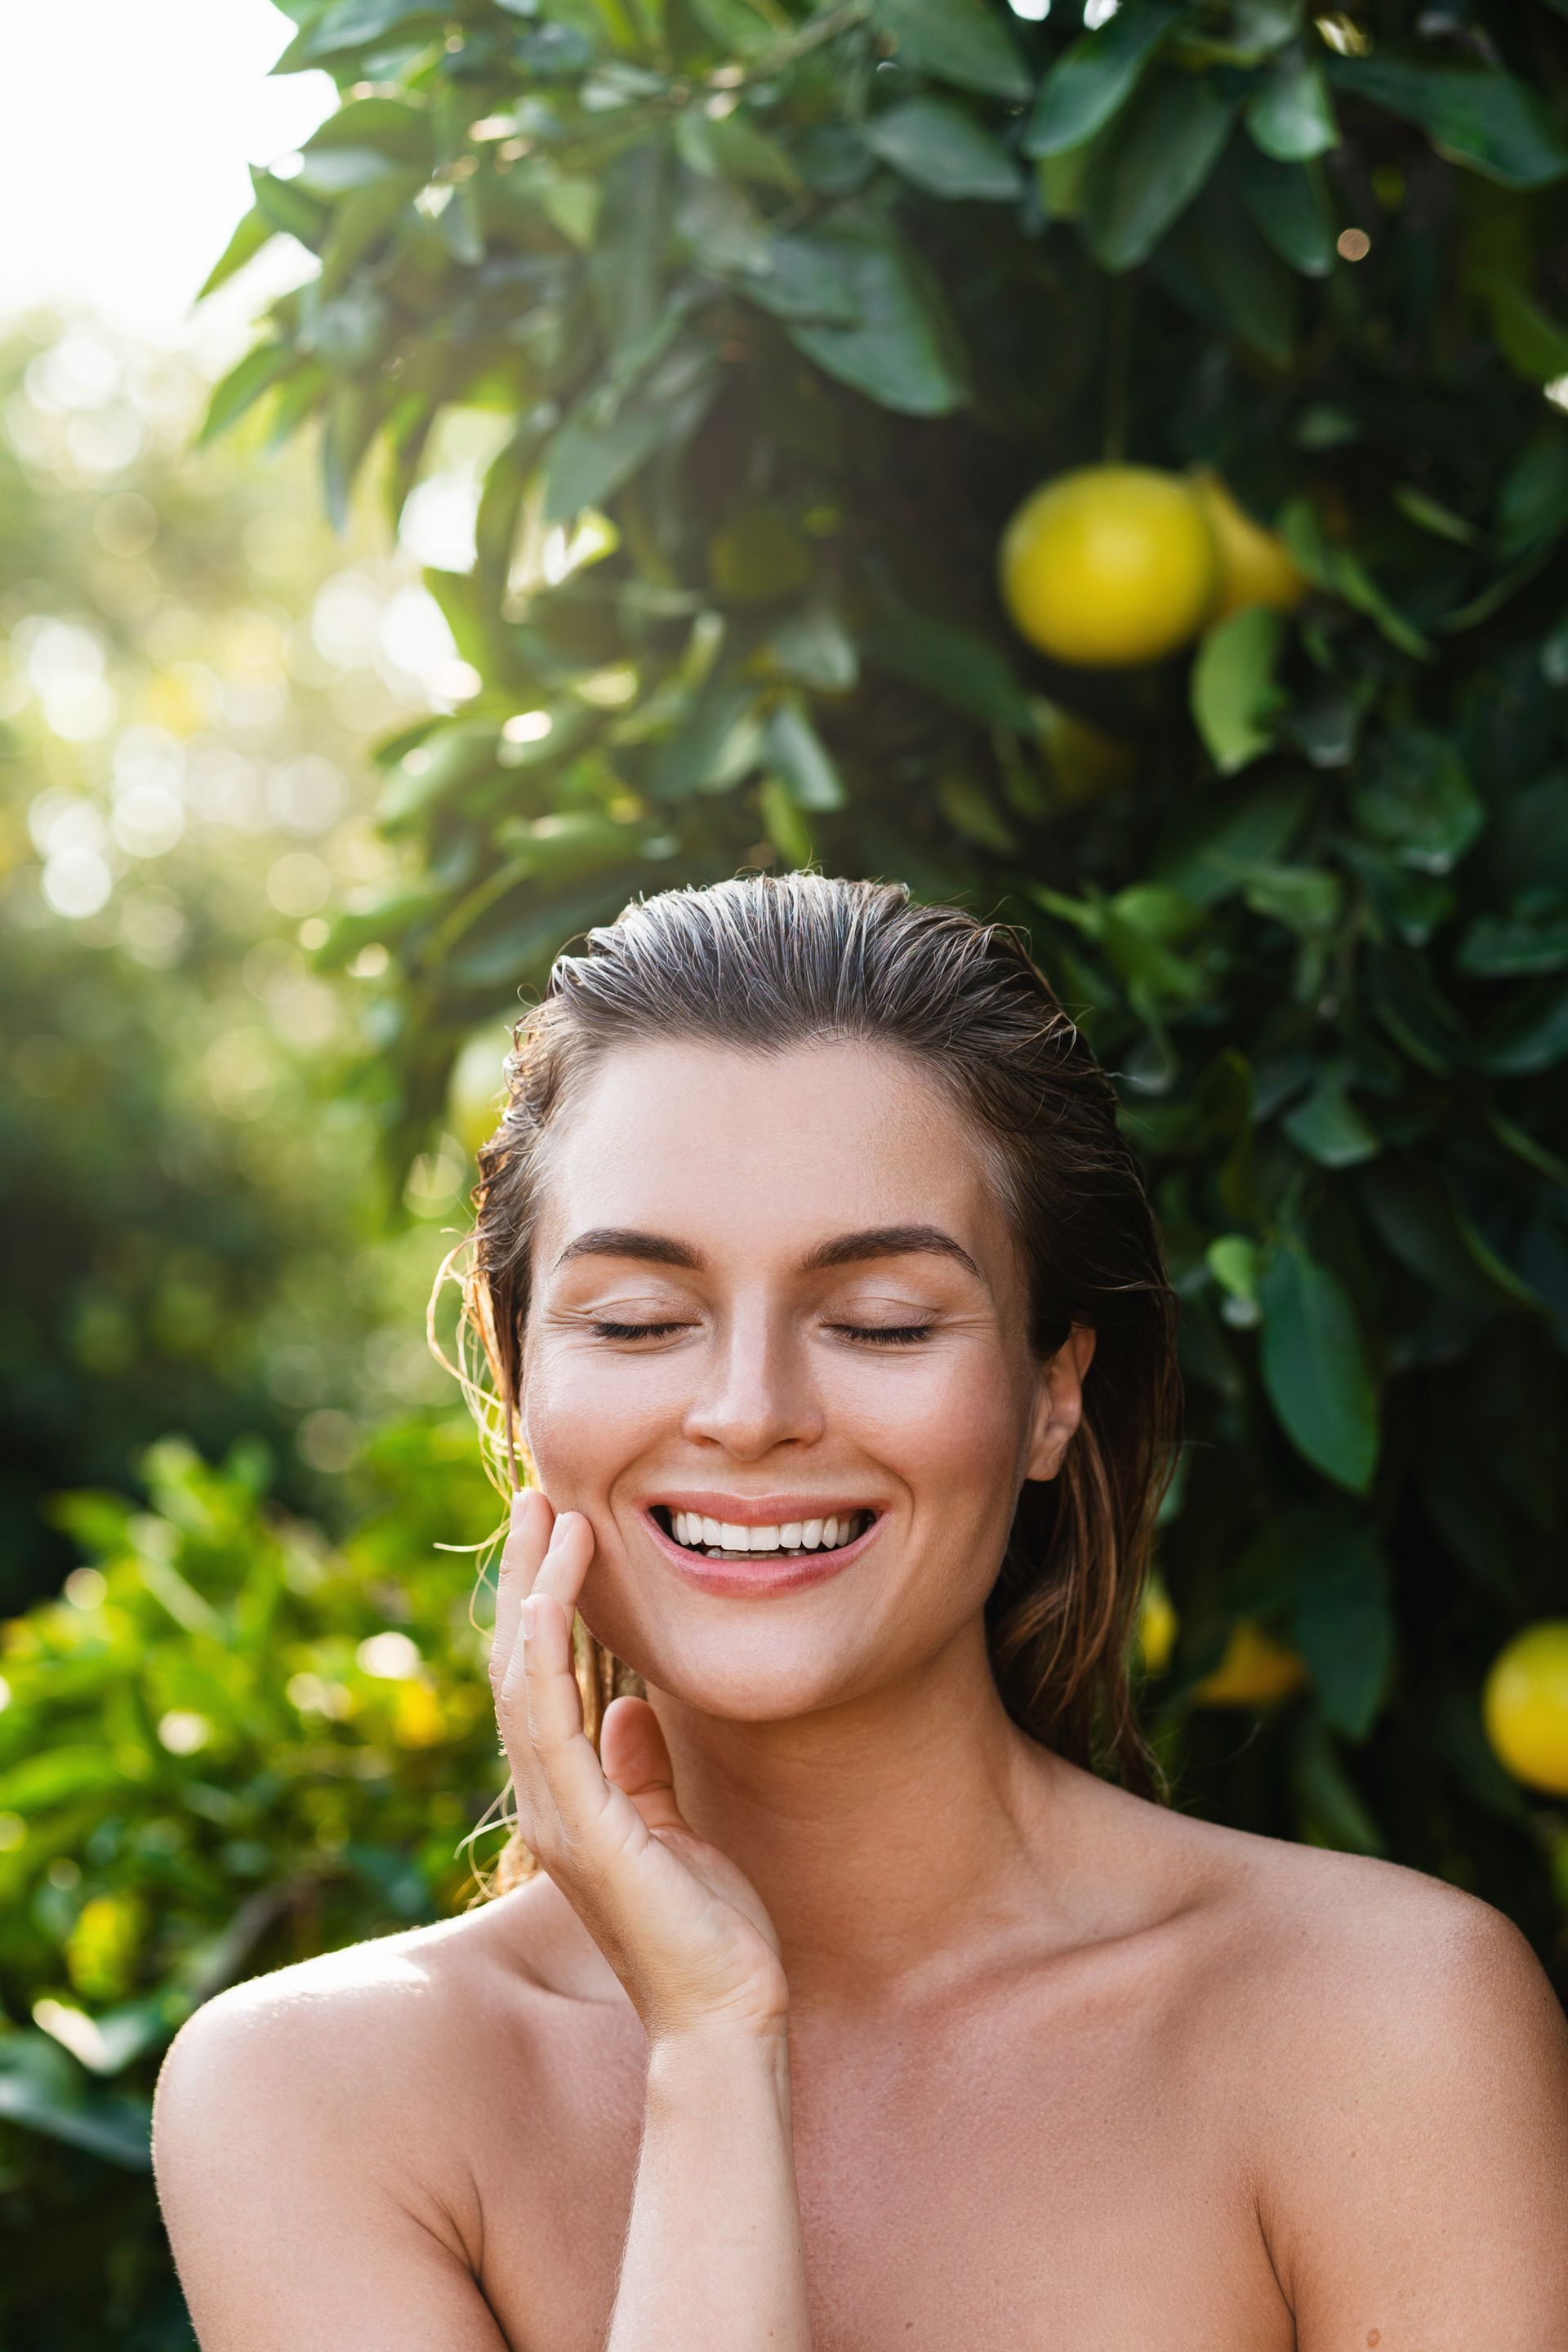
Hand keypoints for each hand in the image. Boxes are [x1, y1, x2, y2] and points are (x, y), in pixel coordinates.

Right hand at [490, 1490, 789, 2045]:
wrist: (726, 2016)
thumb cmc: (709, 1932)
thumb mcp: (678, 1828)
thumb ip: (644, 1770)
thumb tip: (630, 1711)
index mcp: (570, 1796)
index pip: (542, 1677)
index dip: (544, 1599)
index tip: (561, 1529)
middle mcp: (548, 1799)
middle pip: (518, 1663)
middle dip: (527, 1574)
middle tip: (539, 1494)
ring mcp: (559, 1815)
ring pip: (524, 1680)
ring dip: (534, 1590)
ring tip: (552, 1513)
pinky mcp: (585, 1830)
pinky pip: (551, 1725)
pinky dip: (545, 1654)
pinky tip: (551, 1597)